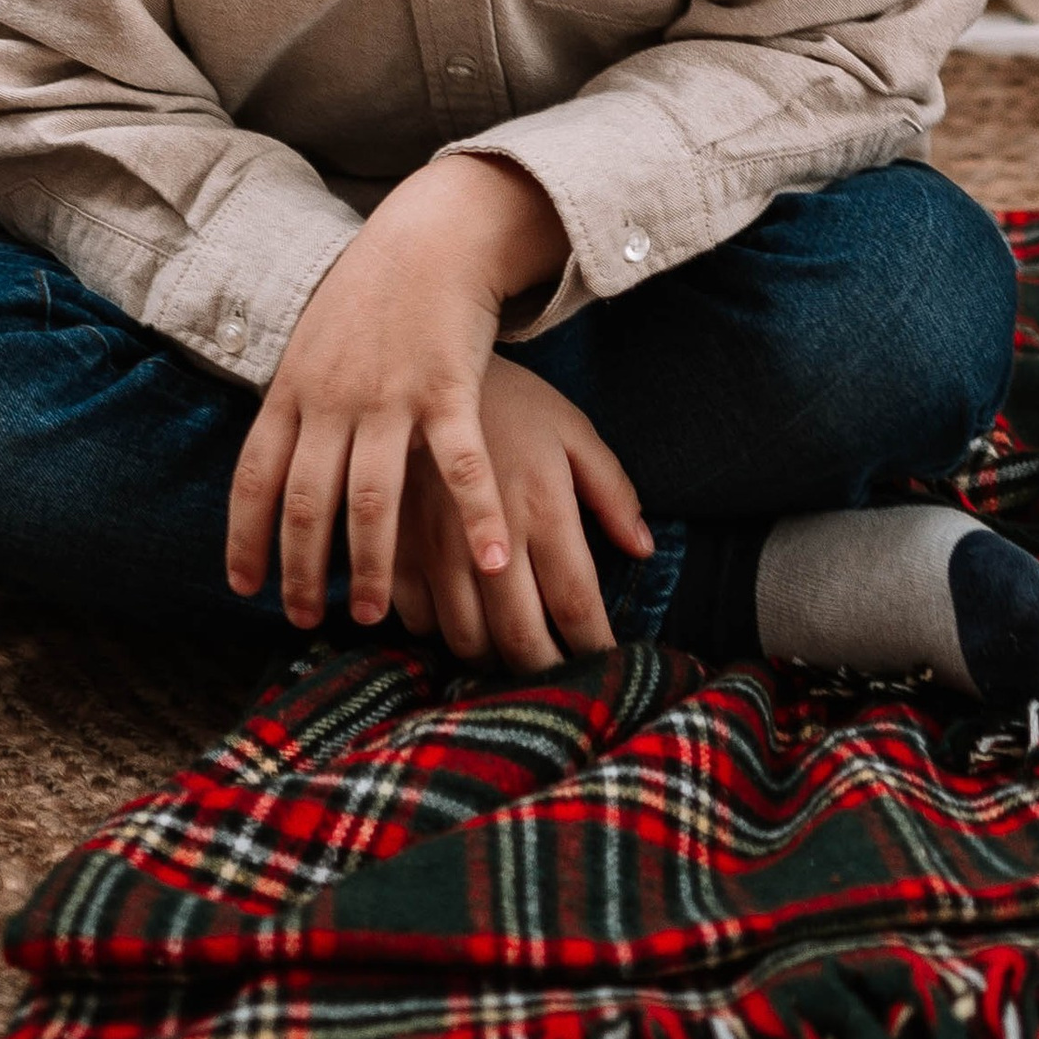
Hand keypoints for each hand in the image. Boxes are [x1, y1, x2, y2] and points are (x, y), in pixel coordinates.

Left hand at [225, 152, 640, 661]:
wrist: (429, 235)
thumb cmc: (371, 297)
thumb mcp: (312, 345)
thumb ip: (296, 406)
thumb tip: (274, 469)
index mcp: (293, 389)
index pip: (254, 477)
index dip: (246, 537)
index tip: (246, 590)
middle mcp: (332, 398)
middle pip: (308, 501)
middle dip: (305, 569)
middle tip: (309, 620)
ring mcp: (389, 395)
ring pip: (372, 497)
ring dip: (373, 563)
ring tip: (376, 614)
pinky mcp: (448, 388)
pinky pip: (460, 466)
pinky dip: (476, 515)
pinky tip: (492, 560)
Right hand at [389, 358, 649, 670]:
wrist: (421, 359)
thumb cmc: (510, 400)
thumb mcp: (571, 429)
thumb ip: (612, 491)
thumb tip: (644, 548)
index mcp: (542, 506)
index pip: (575, 603)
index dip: (594, 647)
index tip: (607, 665)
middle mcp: (488, 537)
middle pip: (521, 636)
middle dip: (546, 672)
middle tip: (562, 679)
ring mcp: (435, 546)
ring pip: (466, 638)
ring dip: (493, 661)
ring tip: (513, 657)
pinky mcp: (394, 545)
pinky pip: (415, 620)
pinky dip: (440, 636)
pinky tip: (460, 624)